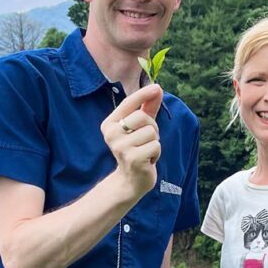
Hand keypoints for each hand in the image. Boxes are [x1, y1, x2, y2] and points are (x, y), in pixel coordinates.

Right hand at [101, 84, 162, 198]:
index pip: (127, 104)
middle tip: (146, 140)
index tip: (157, 87)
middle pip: (142, 117)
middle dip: (152, 127)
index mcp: (109, 124)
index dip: (142, 94)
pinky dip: (156, 153)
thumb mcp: (140, 127)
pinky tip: (148, 160)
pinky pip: (156, 146)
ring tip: (146, 151)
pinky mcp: (133, 159)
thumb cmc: (136, 149)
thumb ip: (147, 108)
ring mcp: (121, 147)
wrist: (130, 180)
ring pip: (151, 132)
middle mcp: (111, 134)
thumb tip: (157, 89)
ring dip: (155, 142)